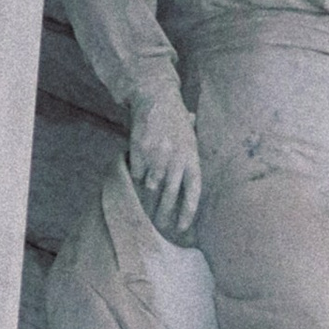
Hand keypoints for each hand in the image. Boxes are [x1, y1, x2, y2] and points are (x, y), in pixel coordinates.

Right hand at [127, 88, 200, 241]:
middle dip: (164, 214)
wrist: (157, 99)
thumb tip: (190, 195)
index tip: (181, 229)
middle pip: (169, 196)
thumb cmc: (176, 124)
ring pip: (150, 187)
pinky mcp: (140, 151)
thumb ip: (189, 166)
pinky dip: (136, 178)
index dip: (186, 214)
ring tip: (146, 210)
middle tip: (160, 225)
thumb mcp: (191, 143)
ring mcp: (156, 156)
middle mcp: (176, 161)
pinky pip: (136, 173)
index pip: (192, 194)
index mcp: (192, 160)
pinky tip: (136, 179)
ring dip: (147, 200)